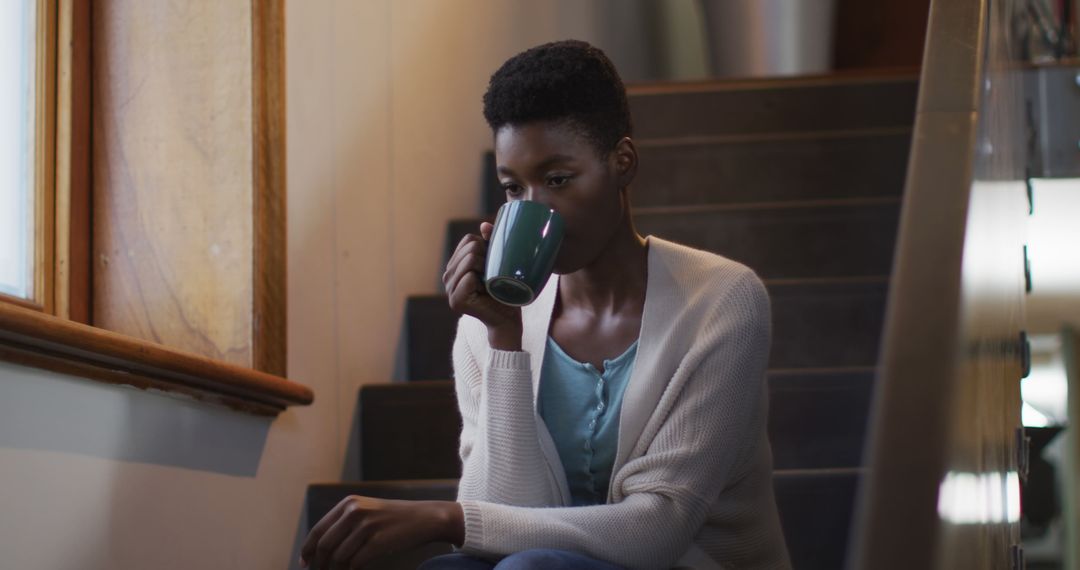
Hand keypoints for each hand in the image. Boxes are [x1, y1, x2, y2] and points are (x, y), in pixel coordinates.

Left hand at [299, 496, 463, 568]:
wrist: (426, 518)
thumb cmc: (394, 520)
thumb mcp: (367, 512)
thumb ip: (344, 524)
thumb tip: (318, 549)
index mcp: (349, 504)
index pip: (318, 530)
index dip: (308, 550)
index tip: (305, 564)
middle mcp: (355, 511)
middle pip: (325, 546)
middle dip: (319, 565)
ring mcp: (367, 526)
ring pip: (339, 557)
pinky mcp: (378, 541)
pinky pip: (355, 564)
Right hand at [442, 222, 521, 349]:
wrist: (508, 320)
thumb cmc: (506, 291)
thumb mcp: (499, 263)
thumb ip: (491, 243)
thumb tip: (484, 225)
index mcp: (456, 264)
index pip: (468, 240)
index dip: (486, 246)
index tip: (496, 261)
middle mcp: (448, 275)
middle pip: (470, 248)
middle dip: (488, 256)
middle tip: (497, 274)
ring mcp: (449, 289)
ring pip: (470, 260)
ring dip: (487, 268)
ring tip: (493, 281)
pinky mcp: (455, 301)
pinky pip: (469, 278)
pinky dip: (482, 282)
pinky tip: (488, 291)